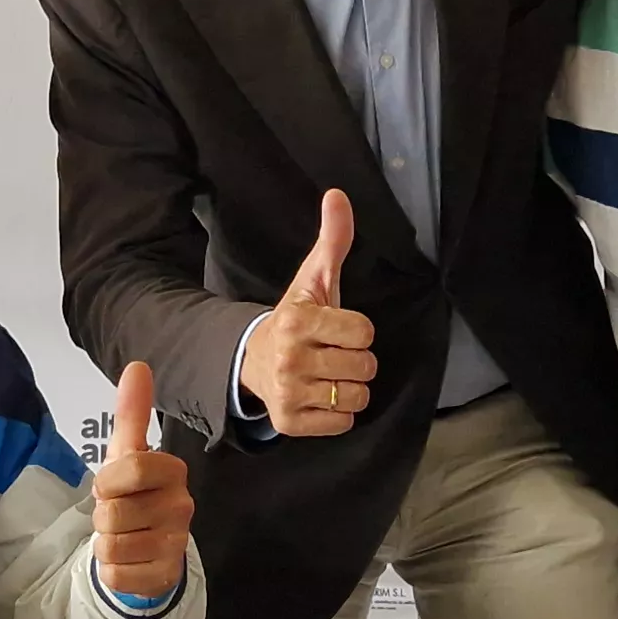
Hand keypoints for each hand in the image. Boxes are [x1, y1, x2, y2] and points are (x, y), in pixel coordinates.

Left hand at [90, 363, 191, 596]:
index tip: (110, 485)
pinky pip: (115, 574)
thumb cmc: (134, 494)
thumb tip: (137, 366)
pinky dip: (111, 569)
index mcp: (173, 473)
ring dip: (105, 543)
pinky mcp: (163, 576)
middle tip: (117, 513)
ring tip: (122, 536)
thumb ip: (132, 413)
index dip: (108, 480)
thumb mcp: (128, 454)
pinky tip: (128, 559)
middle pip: (114, 512)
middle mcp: (181, 507)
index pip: (133, 468)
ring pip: (112, 545)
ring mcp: (176, 545)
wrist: (148, 546)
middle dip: (103, 516)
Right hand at [241, 189, 377, 436]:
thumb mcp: (314, 279)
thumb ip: (333, 240)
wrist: (251, 361)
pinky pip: (342, 423)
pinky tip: (319, 396)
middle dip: (356, 360)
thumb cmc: (296, 320)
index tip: (337, 328)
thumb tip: (338, 195)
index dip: (357, 330)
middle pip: (365, 366)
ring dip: (349, 388)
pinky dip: (337, 413)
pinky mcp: (289, 422)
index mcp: (298, 320)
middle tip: (333, 354)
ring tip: (327, 375)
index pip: (364, 331)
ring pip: (357, 397)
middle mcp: (290, 357)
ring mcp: (287, 392)